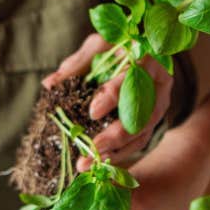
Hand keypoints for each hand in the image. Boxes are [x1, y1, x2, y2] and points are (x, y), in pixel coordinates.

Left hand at [44, 32, 174, 162]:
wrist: (147, 49)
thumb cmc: (119, 45)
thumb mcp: (99, 46)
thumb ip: (77, 64)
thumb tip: (50, 85)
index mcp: (146, 59)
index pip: (131, 79)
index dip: (112, 97)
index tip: (92, 112)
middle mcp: (159, 84)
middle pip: (141, 115)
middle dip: (115, 136)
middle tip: (90, 149)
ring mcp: (160, 104)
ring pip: (142, 134)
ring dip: (116, 153)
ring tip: (89, 164)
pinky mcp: (154, 120)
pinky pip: (139, 142)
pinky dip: (119, 155)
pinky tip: (99, 163)